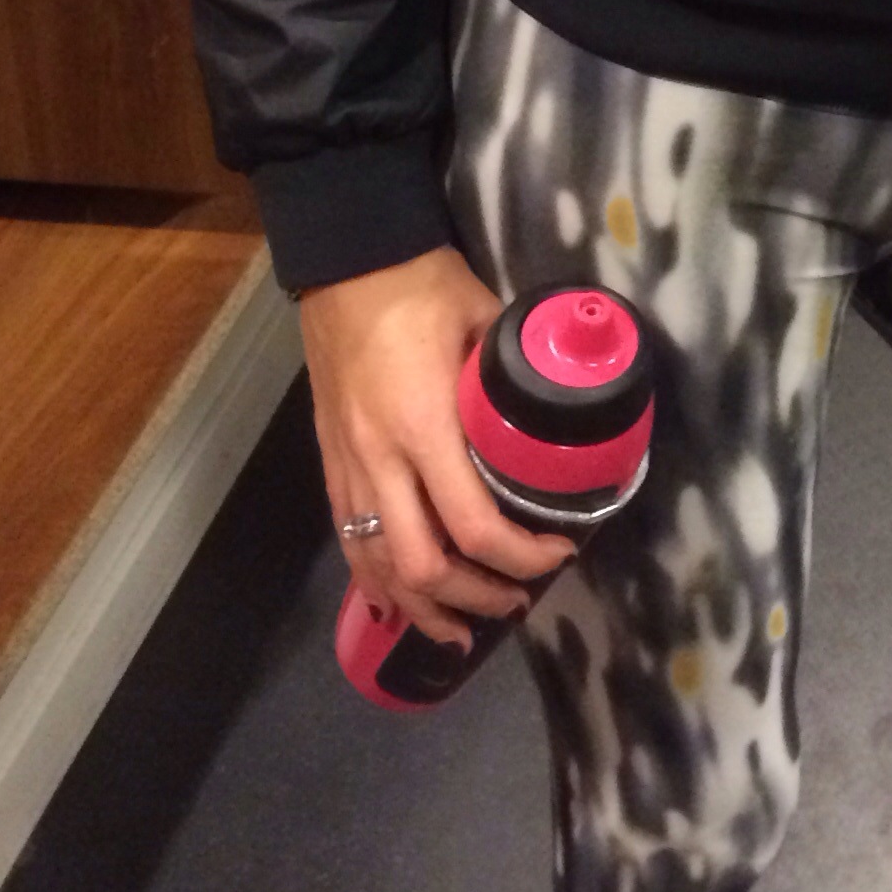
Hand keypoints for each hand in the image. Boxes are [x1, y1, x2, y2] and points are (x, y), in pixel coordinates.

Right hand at [298, 245, 574, 650]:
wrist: (344, 260)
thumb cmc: (421, 284)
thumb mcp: (487, 320)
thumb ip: (516, 376)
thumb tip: (561, 409)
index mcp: (424, 426)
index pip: (473, 524)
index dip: (521, 555)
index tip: (561, 551)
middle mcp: (380, 459)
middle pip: (422, 565)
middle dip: (474, 597)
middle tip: (516, 601)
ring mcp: (348, 465)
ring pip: (376, 566)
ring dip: (421, 607)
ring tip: (460, 632)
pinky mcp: (330, 462)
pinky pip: (350, 541)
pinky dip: (376, 581)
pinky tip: (399, 602)